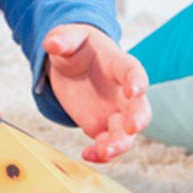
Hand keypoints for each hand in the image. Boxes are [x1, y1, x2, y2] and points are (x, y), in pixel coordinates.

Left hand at [44, 23, 149, 162]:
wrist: (72, 64)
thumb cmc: (77, 47)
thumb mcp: (68, 37)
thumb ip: (63, 40)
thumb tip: (53, 43)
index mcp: (120, 65)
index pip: (134, 72)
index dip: (137, 82)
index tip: (134, 90)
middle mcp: (123, 93)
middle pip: (140, 108)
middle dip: (138, 118)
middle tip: (132, 128)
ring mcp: (115, 112)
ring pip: (126, 134)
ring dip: (119, 144)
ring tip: (103, 151)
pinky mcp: (102, 127)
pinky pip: (107, 144)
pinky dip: (100, 153)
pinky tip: (86, 155)